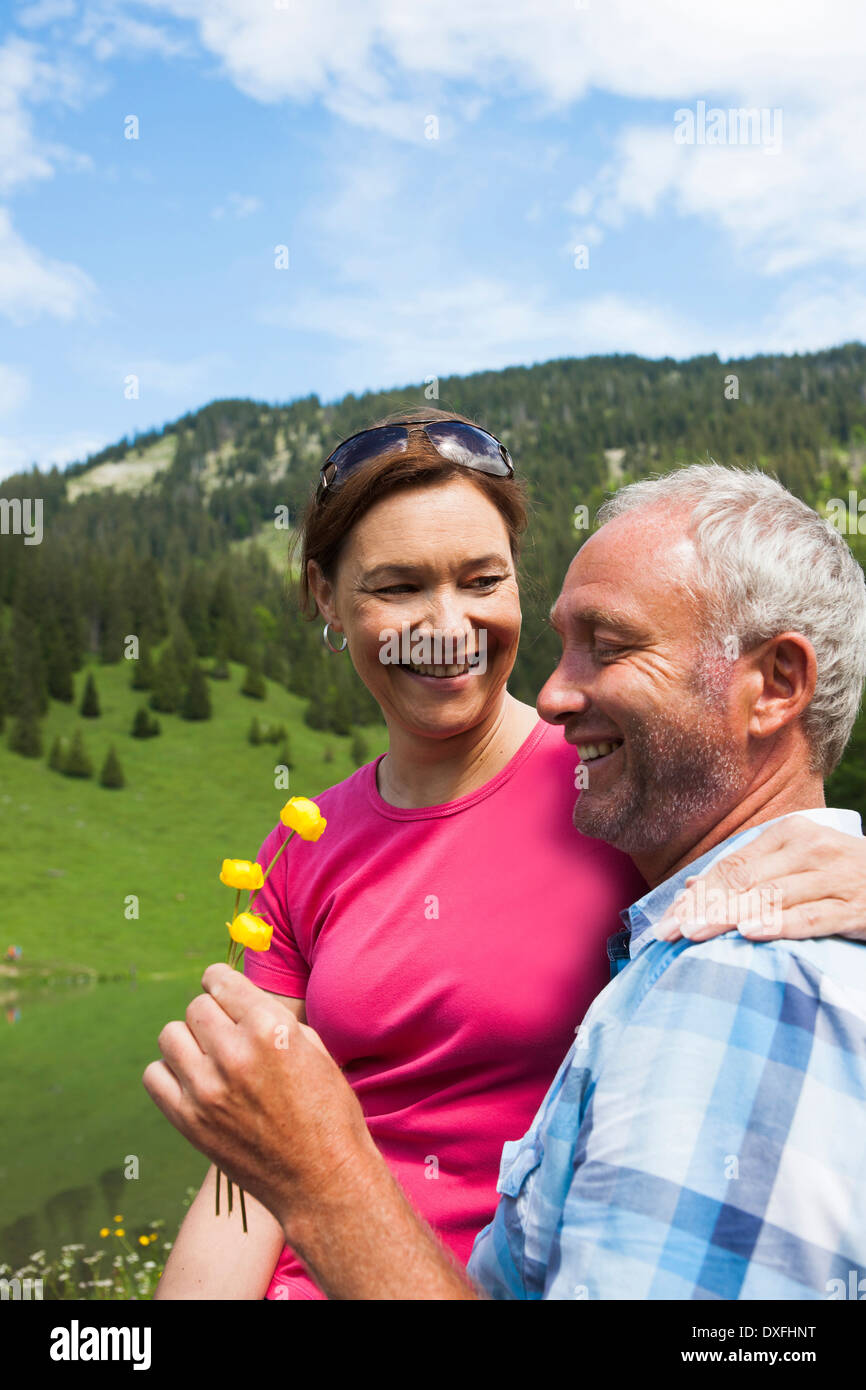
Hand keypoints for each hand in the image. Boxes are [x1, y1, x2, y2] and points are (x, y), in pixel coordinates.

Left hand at [143, 964, 377, 1234]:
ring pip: (171, 1035)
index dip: (221, 982)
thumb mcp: (314, 1049)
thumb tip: (237, 1000)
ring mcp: (206, 1089)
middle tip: (226, 1033)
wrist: (323, 1180)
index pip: (219, 980)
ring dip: (188, 1040)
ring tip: (209, 1057)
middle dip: (211, 1014)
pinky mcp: (188, 1121)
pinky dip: (170, 1073)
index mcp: (269, 1028)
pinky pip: (154, 1076)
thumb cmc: (328, 1112)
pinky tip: (193, 1081)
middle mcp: (234, 1053)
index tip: (223, 991)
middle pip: (196, 1007)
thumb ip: (271, 1018)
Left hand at [655, 814, 865, 942]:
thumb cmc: (839, 875)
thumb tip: (689, 888)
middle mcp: (809, 849)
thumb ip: (747, 872)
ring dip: (728, 917)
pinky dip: (779, 925)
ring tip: (695, 935)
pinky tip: (750, 933)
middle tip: (669, 934)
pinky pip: (811, 917)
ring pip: (771, 897)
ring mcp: (833, 877)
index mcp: (788, 834)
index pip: (730, 865)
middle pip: (743, 880)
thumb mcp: (794, 863)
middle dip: (702, 909)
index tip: (666, 921)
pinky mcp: (854, 907)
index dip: (695, 894)